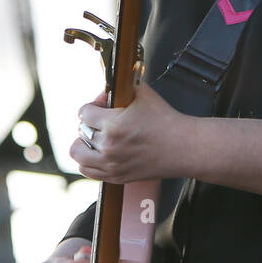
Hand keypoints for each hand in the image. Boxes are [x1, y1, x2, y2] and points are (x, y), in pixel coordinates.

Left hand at [69, 81, 190, 183]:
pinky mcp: (116, 176)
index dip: (93, 106)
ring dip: (83, 142)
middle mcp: (108, 147)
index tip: (103, 106)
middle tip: (103, 120)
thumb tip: (104, 89)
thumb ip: (120, 85)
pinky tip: (98, 152)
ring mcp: (111, 164)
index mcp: (113, 125)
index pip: (83, 112)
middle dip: (90, 122)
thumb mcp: (143, 93)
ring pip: (77, 152)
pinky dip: (88, 160)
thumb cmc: (166, 121)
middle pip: (80, 131)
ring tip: (96, 137)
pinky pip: (87, 170)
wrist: (184, 147)